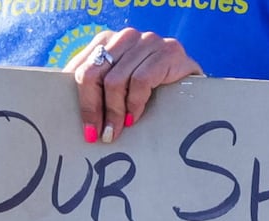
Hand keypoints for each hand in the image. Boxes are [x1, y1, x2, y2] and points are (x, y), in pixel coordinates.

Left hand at [67, 29, 204, 144]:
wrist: (199, 87)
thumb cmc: (157, 91)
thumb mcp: (123, 87)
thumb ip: (100, 90)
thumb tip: (70, 114)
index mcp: (108, 40)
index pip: (83, 69)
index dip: (82, 102)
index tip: (87, 131)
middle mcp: (127, 36)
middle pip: (94, 73)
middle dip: (94, 109)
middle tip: (101, 136)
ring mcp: (149, 41)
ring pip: (117, 80)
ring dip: (115, 112)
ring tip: (117, 132)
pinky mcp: (170, 51)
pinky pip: (141, 81)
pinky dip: (135, 104)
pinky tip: (135, 118)